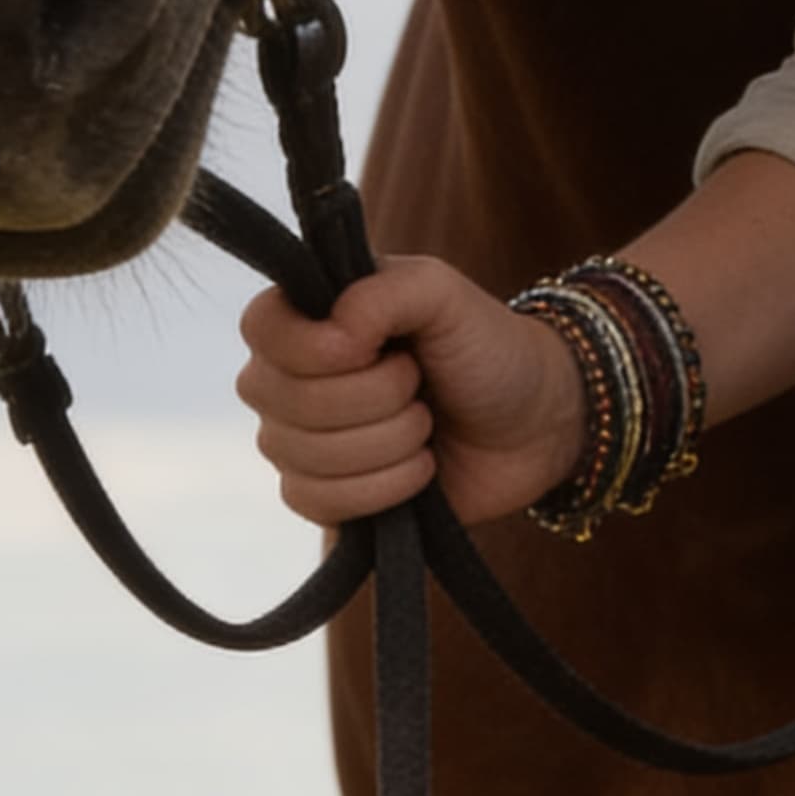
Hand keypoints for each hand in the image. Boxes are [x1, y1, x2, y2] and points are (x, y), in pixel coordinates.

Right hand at [236, 262, 588, 531]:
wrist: (532, 423)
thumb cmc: (485, 347)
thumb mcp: (442, 293)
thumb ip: (384, 292)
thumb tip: (334, 334)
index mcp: (312, 314)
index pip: (261, 327)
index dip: (313, 347)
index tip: (370, 347)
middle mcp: (292, 377)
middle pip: (285, 400)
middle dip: (375, 397)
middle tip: (419, 383)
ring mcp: (301, 441)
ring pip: (303, 456)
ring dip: (388, 442)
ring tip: (426, 424)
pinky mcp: (325, 498)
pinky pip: (315, 503)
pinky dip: (381, 488)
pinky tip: (420, 469)